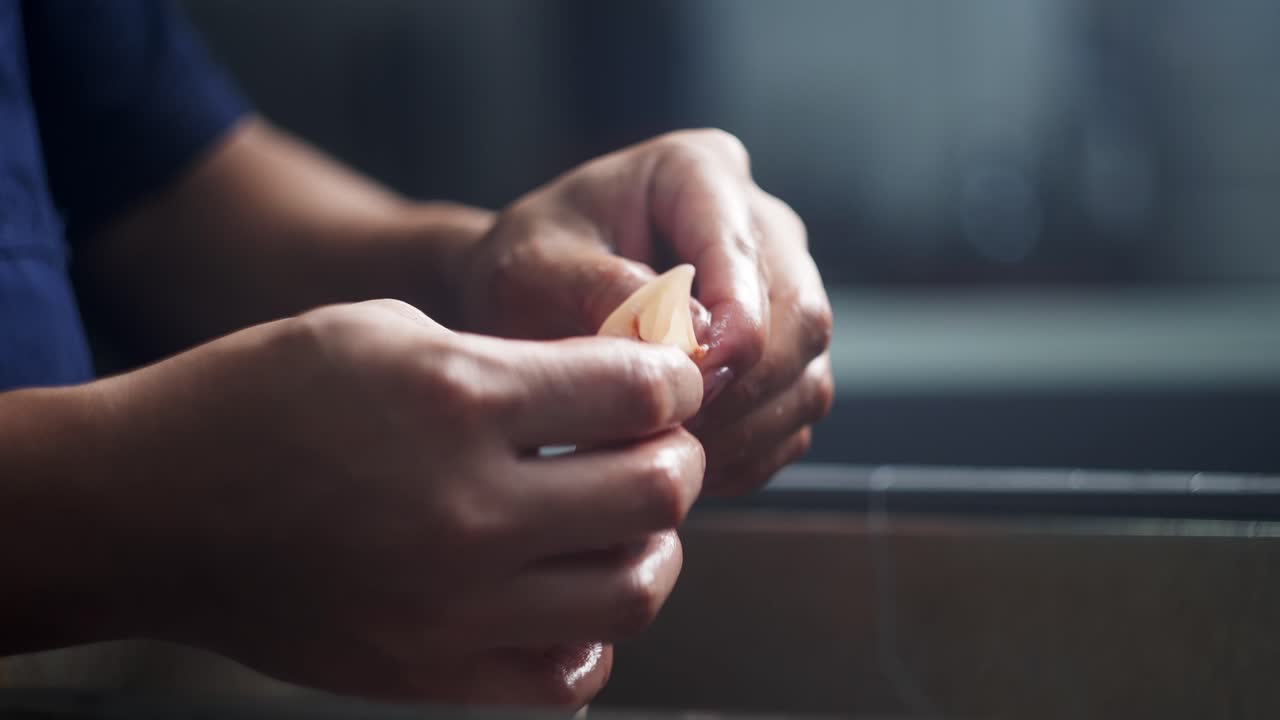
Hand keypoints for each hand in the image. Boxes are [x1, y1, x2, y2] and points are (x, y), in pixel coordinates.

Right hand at [96, 299, 703, 705]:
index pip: (638, 392)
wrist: (151, 507)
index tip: (665, 382)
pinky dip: (588, 638)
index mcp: (458, 400)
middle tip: (654, 447)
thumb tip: (608, 388)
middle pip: (657, 493)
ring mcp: (451, 605)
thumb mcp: (385, 331)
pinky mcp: (426, 673)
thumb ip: (510, 361)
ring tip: (618, 523)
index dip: (673, 380)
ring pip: (632, 592)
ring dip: (650, 549)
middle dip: (676, 458)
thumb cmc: (262, 398)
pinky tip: (563, 596)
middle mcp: (468, 509)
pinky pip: (564, 680)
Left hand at [462, 129, 832, 494]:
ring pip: (808, 379)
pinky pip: (794, 422)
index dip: (730, 334)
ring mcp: (784, 295)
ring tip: (660, 457)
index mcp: (702, 172)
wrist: (525, 302)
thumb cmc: (525, 271)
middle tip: (663, 440)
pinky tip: (680, 464)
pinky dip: (744, 458)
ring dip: (743, 436)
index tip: (682, 391)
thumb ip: (604, 291)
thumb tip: (693, 337)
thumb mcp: (532, 269)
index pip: (748, 258)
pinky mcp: (785, 361)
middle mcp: (762, 227)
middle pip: (802, 320)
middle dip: (740, 395)